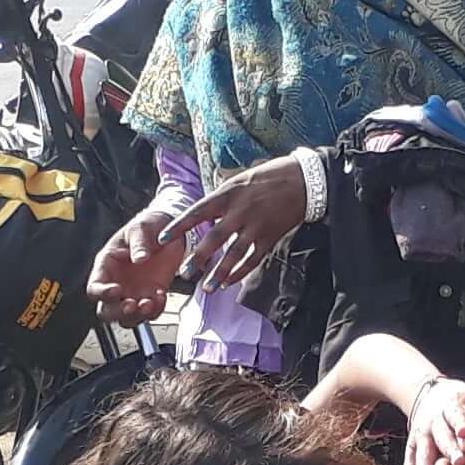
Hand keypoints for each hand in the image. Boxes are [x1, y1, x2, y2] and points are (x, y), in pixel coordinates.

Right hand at [91, 201, 186, 324]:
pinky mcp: (150, 297)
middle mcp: (116, 283)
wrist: (170, 232)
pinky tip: (161, 295)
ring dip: (138, 316)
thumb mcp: (142, 228)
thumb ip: (139, 242)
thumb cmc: (148, 226)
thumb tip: (139, 258)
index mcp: (106, 266)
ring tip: (151, 302)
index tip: (117, 290)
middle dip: (118, 312)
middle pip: (107, 310)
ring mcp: (133, 293)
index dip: (102, 293)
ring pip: (127, 318)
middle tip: (132, 305)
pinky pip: (149, 313)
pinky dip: (156, 310)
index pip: (95, 287)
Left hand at [173, 154, 317, 289]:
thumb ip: (221, 200)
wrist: (303, 181)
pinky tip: (229, 283)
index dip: (179, 227)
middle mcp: (239, 212)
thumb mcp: (238, 181)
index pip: (197, 213)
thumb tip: (203, 215)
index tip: (162, 239)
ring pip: (234, 255)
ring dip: (219, 273)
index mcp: (227, 194)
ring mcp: (255, 226)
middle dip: (198, 258)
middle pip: (214, 239)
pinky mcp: (270, 237)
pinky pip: (253, 260)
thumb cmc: (268, 177)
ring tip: (207, 288)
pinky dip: (240, 273)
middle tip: (184, 274)